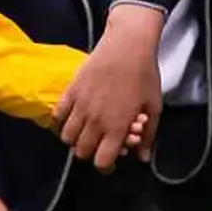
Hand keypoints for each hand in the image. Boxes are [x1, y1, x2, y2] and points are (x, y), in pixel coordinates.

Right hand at [55, 5, 164, 171]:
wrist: (128, 45)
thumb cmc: (145, 75)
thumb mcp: (154, 107)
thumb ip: (148, 136)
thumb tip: (143, 158)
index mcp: (117, 127)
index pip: (102, 161)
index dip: (106, 166)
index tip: (109, 161)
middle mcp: (95, 120)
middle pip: (82, 153)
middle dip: (91, 153)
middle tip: (99, 144)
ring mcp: (80, 105)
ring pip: (67, 137)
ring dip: (76, 139)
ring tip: (85, 132)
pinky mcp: (71, 91)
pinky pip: (57, 115)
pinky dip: (62, 122)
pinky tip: (72, 118)